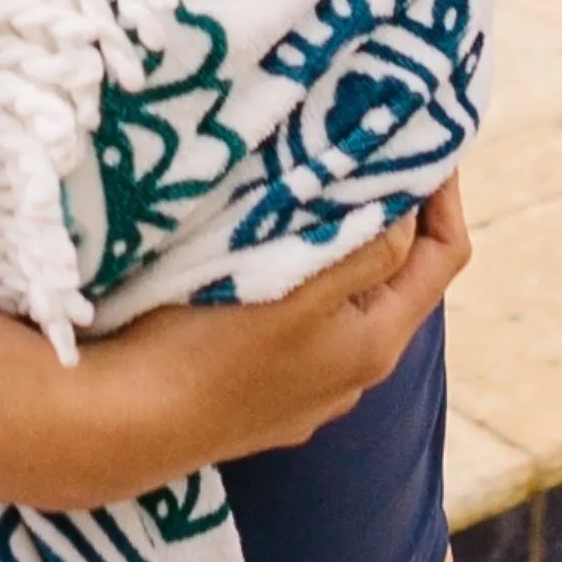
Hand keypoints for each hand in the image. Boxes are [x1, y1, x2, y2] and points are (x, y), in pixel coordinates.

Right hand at [49, 174, 469, 507]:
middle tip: (351, 153)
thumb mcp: (299, 288)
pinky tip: (250, 264)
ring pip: (337, 301)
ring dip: (330, 249)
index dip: (440, 191)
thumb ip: (366, 248)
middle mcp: (350, 377)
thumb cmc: (205, 349)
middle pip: (392, 277)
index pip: (443, 254)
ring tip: (298, 199)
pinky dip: (291, 284)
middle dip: (379, 215)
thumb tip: (410, 209)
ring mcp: (303, 393)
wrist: (118, 426)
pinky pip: (295, 326)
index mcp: (374, 344)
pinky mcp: (257, 399)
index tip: (416, 134)